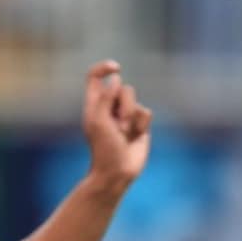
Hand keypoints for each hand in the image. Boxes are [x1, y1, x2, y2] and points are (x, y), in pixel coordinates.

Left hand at [81, 60, 151, 187]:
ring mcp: (125, 114)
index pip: (95, 77)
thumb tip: (116, 78)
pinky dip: (141, 124)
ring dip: (132, 117)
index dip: (104, 68)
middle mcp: (110, 106)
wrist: (118, 172)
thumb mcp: (99, 121)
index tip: (116, 68)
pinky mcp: (139, 123)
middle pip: (122, 88)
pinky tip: (135, 137)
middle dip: (124, 105)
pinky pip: (146, 112)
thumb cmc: (104, 149)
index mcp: (94, 104)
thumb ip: (105, 97)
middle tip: (119, 126)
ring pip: (135, 100)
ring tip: (125, 134)